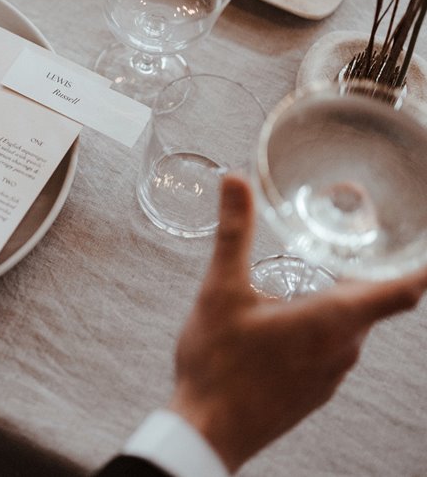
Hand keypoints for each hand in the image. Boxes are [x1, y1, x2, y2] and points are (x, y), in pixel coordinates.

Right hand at [169, 175, 426, 472]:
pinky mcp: (315, 391)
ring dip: (338, 301)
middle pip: (373, 303)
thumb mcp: (219, 290)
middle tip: (350, 242)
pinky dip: (321, 327)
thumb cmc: (217, 364)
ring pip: (350, 327)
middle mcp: (343, 349)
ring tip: (310, 276)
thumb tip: (235, 182)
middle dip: (365, 272)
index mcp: (331, 320)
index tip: (422, 243)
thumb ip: (233, 233)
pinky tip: (285, 322)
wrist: (207, 431)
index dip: (420, 266)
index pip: (402, 290)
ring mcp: (331, 375)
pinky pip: (332, 350)